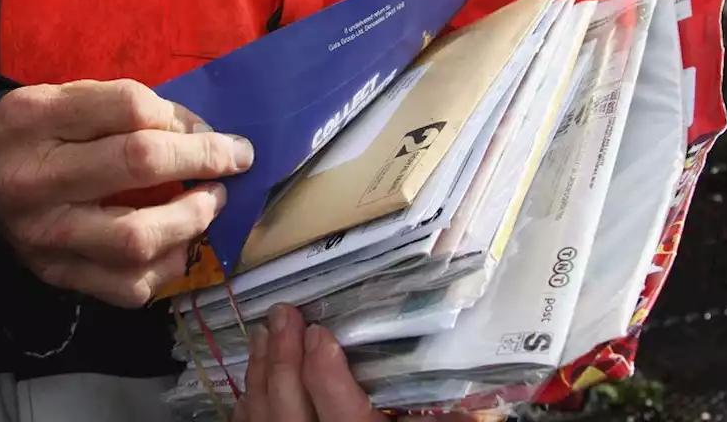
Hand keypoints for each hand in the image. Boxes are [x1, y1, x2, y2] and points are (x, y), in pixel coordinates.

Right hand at [0, 78, 252, 307]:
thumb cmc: (40, 135)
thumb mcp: (68, 99)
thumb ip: (129, 107)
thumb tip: (203, 134)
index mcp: (34, 119)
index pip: (127, 106)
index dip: (183, 117)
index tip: (212, 129)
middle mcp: (34, 179)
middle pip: (138, 163)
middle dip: (202, 160)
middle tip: (235, 160)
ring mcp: (45, 236)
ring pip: (138, 237)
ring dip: (192, 219)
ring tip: (210, 203)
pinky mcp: (58, 276)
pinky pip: (130, 286)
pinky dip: (169, 267)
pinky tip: (180, 244)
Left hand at [237, 304, 500, 421]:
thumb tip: (479, 410)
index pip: (344, 416)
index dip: (326, 373)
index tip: (319, 333)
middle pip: (290, 412)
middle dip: (282, 359)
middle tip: (282, 315)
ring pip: (263, 421)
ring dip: (260, 376)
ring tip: (262, 335)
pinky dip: (247, 411)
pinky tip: (249, 388)